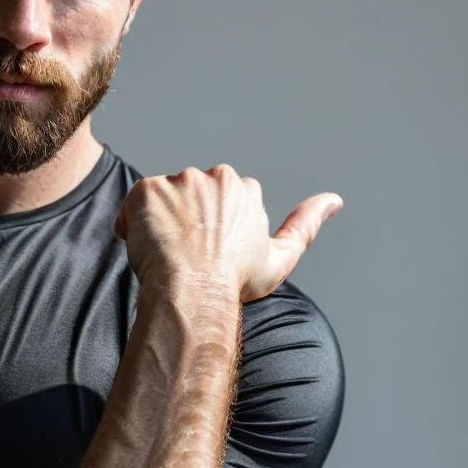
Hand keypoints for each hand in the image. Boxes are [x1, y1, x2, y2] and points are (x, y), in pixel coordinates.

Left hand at [113, 164, 341, 302]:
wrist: (194, 292)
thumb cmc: (235, 282)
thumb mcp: (281, 256)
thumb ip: (306, 223)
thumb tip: (335, 199)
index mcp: (243, 186)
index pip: (217, 200)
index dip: (210, 230)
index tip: (208, 253)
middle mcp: (211, 175)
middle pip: (189, 197)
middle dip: (185, 222)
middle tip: (186, 256)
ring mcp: (177, 181)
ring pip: (161, 202)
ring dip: (160, 223)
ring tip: (167, 256)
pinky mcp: (146, 190)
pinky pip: (133, 207)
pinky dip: (133, 226)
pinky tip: (147, 250)